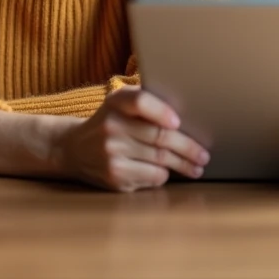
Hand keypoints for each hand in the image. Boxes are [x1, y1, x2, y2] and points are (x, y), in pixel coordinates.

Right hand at [55, 86, 210, 191]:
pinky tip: (169, 173)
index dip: (162, 111)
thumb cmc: (110, 123)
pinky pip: (152, 176)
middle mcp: (111, 126)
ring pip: (160, 159)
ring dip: (184, 165)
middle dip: (188, 147)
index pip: (140, 101)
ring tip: (197, 166)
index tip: (178, 122)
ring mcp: (111, 153)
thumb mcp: (119, 105)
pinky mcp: (114, 176)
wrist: (74, 149)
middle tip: (204, 154)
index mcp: (116, 102)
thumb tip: (189, 113)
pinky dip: (164, 174)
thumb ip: (146, 103)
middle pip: (159, 136)